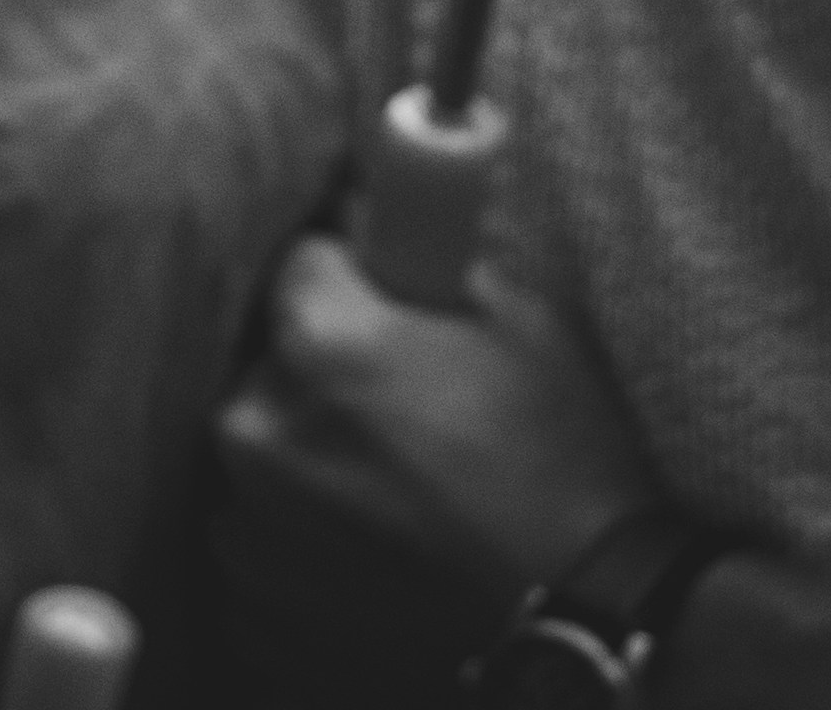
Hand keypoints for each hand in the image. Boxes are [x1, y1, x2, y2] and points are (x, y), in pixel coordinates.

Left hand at [217, 235, 655, 612]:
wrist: (581, 615)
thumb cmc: (558, 457)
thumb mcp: (508, 316)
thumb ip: (423, 257)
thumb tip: (379, 216)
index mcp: (316, 341)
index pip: (301, 259)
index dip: (349, 269)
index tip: (384, 288)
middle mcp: (259, 428)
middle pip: (270, 356)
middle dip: (321, 358)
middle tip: (396, 387)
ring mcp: (250, 522)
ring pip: (262, 444)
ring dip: (306, 443)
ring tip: (392, 467)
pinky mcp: (257, 597)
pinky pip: (262, 526)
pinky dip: (302, 521)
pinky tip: (374, 525)